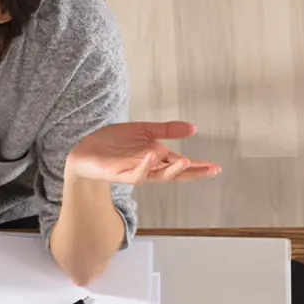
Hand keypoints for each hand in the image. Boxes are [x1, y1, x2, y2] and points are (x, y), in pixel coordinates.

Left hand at [65, 121, 220, 184]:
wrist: (87, 149)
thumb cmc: (115, 143)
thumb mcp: (144, 130)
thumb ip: (168, 130)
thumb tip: (194, 128)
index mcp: (157, 158)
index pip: (182, 164)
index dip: (199, 166)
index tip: (216, 167)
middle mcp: (150, 167)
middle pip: (175, 173)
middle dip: (192, 172)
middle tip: (210, 170)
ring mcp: (136, 171)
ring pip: (157, 175)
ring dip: (171, 170)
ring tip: (185, 161)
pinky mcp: (120, 173)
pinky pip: (135, 173)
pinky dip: (144, 166)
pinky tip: (152, 156)